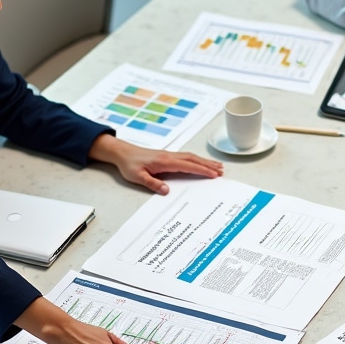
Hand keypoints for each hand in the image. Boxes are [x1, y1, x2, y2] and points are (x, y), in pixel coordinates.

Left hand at [89, 133, 222, 194]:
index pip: (187, 165)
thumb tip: (167, 191)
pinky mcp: (167, 156)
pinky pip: (185, 157)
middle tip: (222, 171)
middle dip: (208, 165)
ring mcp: (169, 155)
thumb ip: (152, 183)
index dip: (201, 170)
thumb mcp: (137, 177)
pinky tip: (200, 163)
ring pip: (191, 157)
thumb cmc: (129, 165)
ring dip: (204, 161)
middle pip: (193, 159)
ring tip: (217, 166)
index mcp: (164, 161)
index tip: (213, 174)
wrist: (122, 152)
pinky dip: (196, 160)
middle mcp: (169, 156)